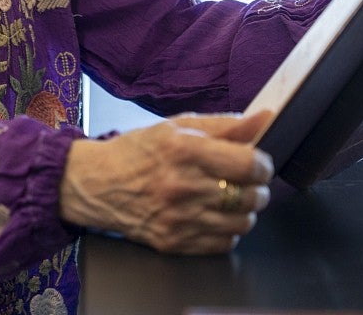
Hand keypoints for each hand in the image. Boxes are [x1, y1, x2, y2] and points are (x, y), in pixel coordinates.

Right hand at [58, 110, 273, 253]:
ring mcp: (179, 219)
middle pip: (251, 196)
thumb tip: (264, 119)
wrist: (97, 185)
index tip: (258, 163)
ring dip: (243, 211)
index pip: (250, 164)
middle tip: (244, 181)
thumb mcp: (178, 126)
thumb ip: (225, 125)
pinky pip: (224, 244)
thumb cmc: (138, 151)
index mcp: (185, 151)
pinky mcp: (174, 243)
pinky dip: (227, 232)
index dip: (263, 164)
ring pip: (242, 223)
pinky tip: (213, 216)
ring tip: (228, 199)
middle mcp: (183, 186)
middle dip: (256, 188)